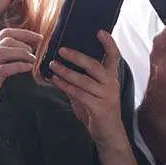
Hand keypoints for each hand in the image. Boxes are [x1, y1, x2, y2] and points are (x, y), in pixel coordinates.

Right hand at [0, 27, 39, 128]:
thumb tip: (18, 54)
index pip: (3, 34)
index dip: (23, 33)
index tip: (37, 38)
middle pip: (5, 39)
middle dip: (26, 40)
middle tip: (39, 47)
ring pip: (4, 51)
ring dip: (22, 53)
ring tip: (33, 59)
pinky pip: (4, 69)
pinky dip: (19, 66)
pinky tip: (28, 68)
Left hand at [45, 32, 129, 149]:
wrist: (108, 133)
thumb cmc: (97, 109)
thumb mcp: (90, 91)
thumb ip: (80, 78)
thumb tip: (61, 63)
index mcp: (111, 77)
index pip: (113, 56)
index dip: (108, 43)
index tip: (99, 31)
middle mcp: (111, 84)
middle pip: (95, 65)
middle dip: (77, 56)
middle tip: (61, 49)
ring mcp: (106, 96)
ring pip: (84, 80)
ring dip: (66, 72)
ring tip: (52, 65)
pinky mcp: (99, 107)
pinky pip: (79, 94)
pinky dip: (65, 86)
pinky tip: (54, 80)